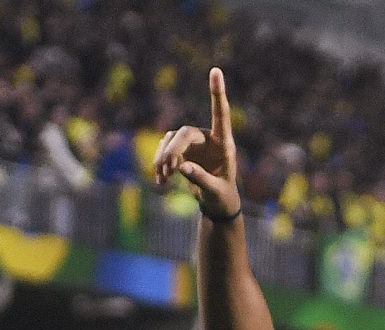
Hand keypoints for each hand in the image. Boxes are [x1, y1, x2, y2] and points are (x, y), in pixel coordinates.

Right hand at [151, 68, 243, 221]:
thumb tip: (182, 167)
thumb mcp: (215, 192)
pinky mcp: (181, 149)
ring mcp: (194, 142)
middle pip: (185, 133)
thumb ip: (201, 179)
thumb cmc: (222, 197)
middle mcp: (208, 138)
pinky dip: (160, 163)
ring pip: (171, 140)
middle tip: (167, 170)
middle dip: (173, 150)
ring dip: (164, 158)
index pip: (220, 114)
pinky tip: (161, 180)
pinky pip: (165, 149)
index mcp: (224, 144)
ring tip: (163, 179)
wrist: (217, 203)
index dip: (217, 92)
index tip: (216, 70)